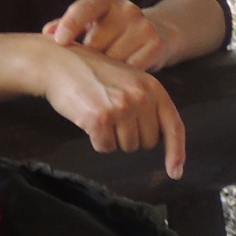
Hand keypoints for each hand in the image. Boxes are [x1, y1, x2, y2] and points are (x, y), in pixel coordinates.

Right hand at [36, 40, 187, 177]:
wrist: (59, 63)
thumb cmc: (93, 74)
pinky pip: (105, 147)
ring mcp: (121, 108)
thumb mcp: (130, 80)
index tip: (175, 173)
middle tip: (114, 116)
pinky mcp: (100, 119)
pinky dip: (96, 140)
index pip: (174, 127)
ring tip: (100, 113)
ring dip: (112, 138)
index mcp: (153, 88)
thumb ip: (148, 103)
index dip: (176, 153)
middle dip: (130, 137)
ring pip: (126, 146)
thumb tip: (159, 138)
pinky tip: (88, 120)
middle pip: (146, 142)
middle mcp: (141, 97)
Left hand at [42, 0, 174, 69]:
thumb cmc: (114, 30)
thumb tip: (47, 33)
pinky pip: (130, 68)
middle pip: (96, 41)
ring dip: (105, 70)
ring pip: (113, 59)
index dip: (70, 24)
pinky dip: (123, 76)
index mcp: (107, 0)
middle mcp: (128, 9)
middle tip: (89, 63)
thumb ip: (67, 26)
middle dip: (89, 56)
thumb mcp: (92, 23)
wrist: (159, 31)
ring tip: (106, 69)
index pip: (85, 8)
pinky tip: (121, 75)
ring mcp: (144, 26)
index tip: (59, 41)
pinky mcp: (156, 44)